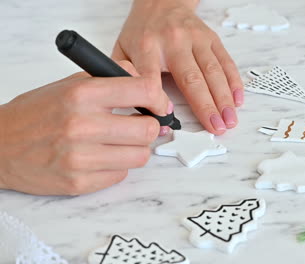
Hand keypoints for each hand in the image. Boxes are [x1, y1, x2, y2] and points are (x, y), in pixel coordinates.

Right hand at [0, 62, 169, 194]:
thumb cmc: (36, 114)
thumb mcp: (70, 84)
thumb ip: (110, 79)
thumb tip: (146, 83)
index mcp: (81, 94)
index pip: (143, 90)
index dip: (160, 99)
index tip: (160, 105)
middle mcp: (82, 125)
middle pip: (148, 129)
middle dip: (150, 127)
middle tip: (139, 125)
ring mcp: (80, 158)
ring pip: (140, 156)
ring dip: (136, 148)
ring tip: (119, 142)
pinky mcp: (79, 182)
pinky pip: (122, 175)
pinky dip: (117, 166)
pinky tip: (101, 157)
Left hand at [113, 0, 243, 134]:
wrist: (161, 2)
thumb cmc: (142, 31)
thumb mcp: (121, 49)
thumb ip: (121, 75)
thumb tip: (127, 103)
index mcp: (147, 46)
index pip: (151, 77)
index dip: (158, 99)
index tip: (168, 116)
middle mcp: (174, 41)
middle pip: (192, 78)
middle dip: (206, 105)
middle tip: (216, 127)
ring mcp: (196, 39)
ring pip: (213, 71)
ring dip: (224, 98)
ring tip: (229, 120)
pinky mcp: (212, 38)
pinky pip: (226, 61)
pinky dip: (234, 82)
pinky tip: (237, 100)